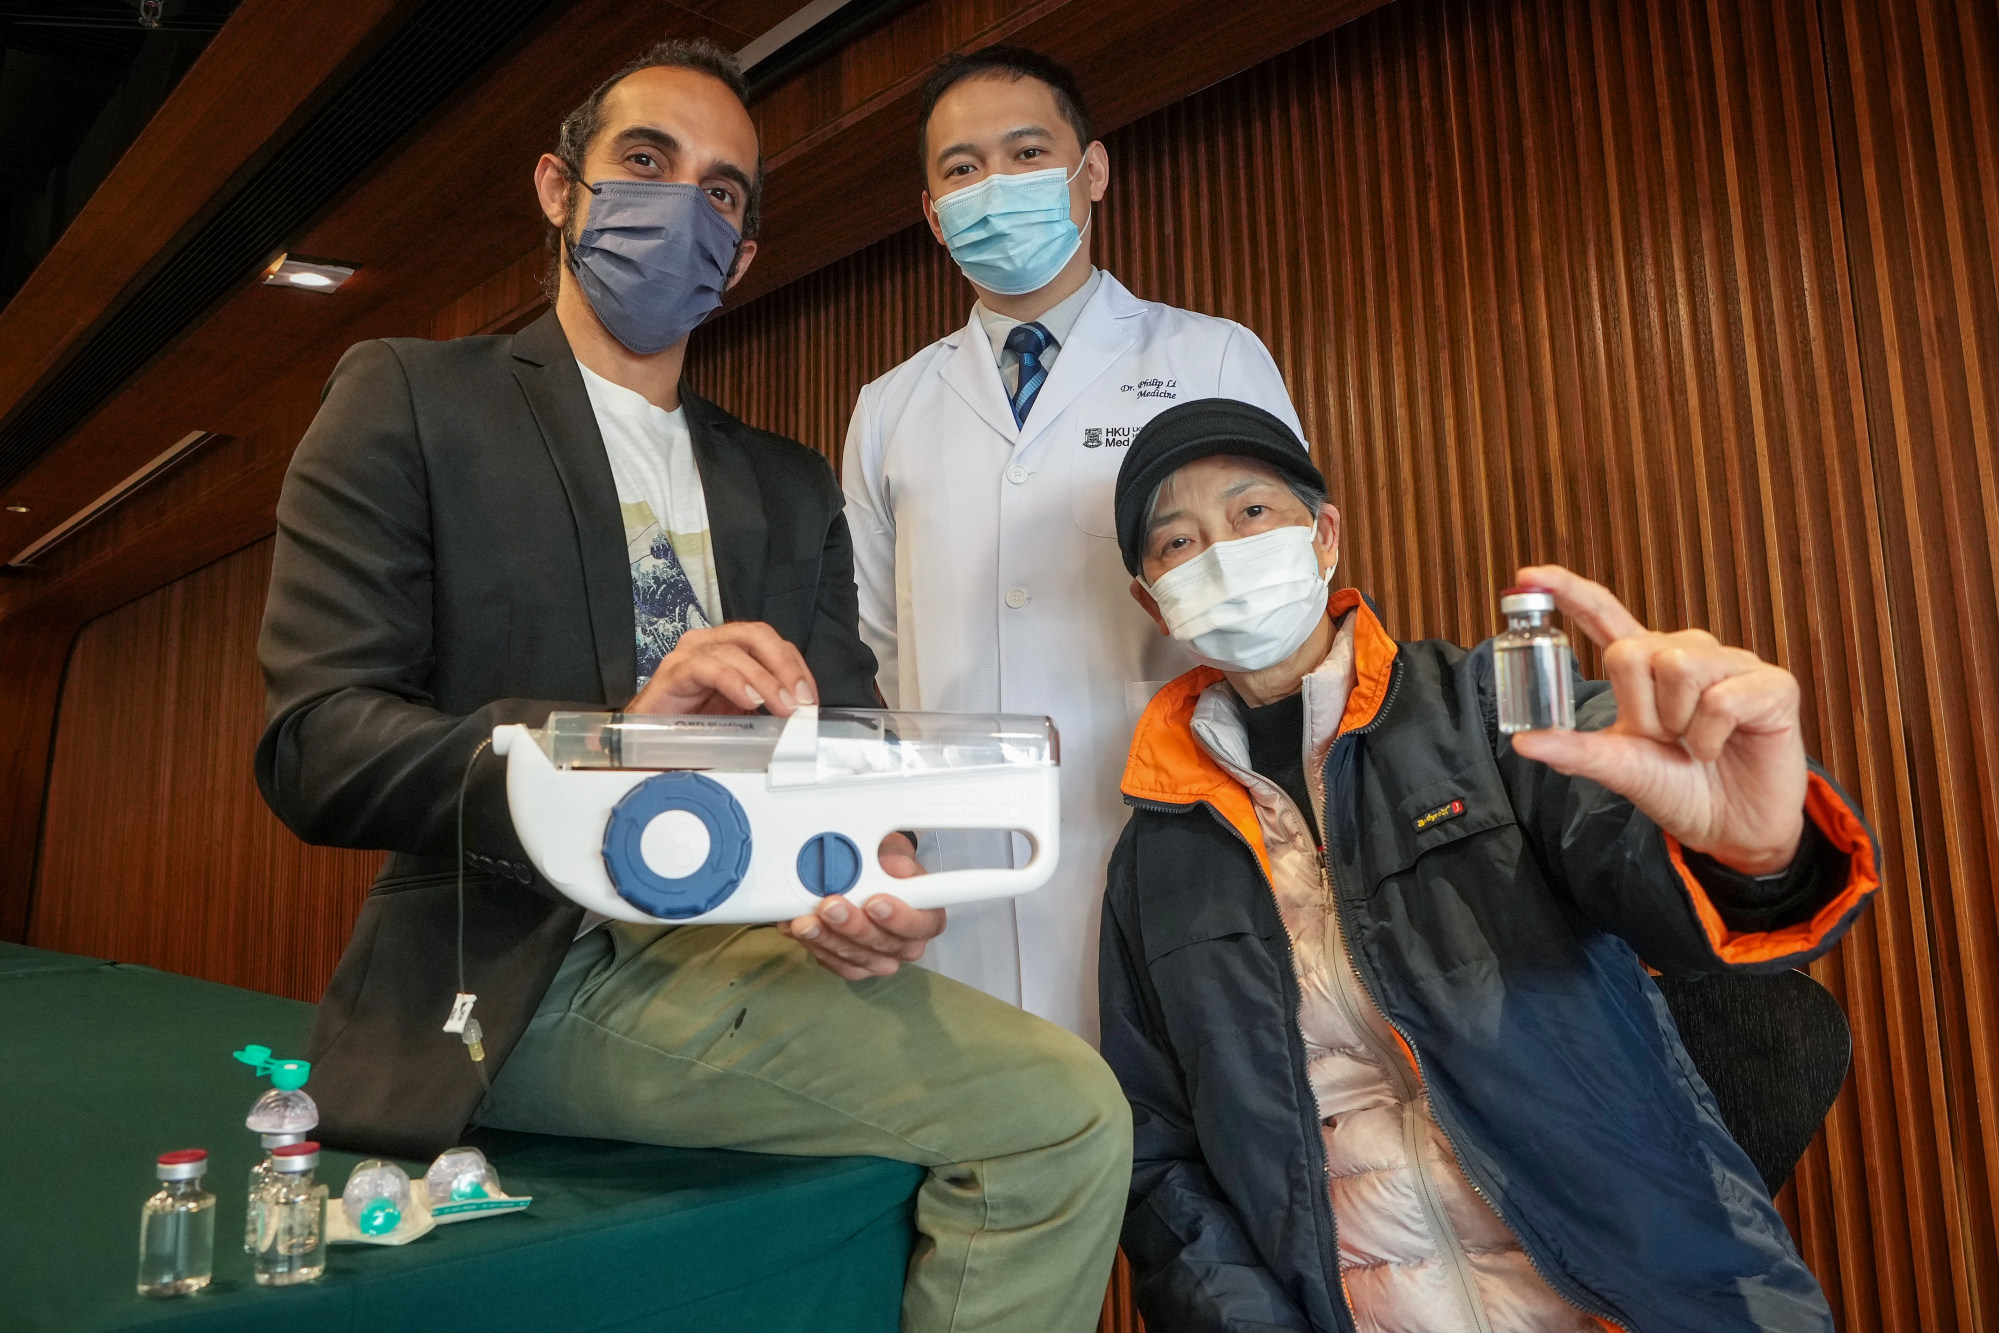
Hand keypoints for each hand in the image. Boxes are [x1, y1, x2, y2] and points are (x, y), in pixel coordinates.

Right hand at [627, 622, 816, 715]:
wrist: (647, 742)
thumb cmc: (693, 727)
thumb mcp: (740, 717)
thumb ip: (767, 709)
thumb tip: (802, 717)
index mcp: (731, 649)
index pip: (773, 644)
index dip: (796, 667)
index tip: (810, 699)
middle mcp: (711, 644)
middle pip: (757, 635)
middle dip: (786, 666)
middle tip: (801, 700)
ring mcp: (690, 654)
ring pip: (736, 651)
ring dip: (765, 680)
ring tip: (782, 706)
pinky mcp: (674, 672)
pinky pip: (706, 667)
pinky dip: (733, 681)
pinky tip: (750, 700)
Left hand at [778, 833, 945, 979]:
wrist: (868, 873)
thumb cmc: (885, 864)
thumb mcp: (893, 852)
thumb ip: (895, 859)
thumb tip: (891, 864)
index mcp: (926, 918)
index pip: (920, 925)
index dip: (898, 917)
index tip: (874, 902)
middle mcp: (905, 945)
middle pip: (883, 945)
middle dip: (852, 926)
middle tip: (830, 905)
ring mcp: (878, 959)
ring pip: (854, 958)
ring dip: (827, 939)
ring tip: (806, 921)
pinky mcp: (850, 964)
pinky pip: (832, 962)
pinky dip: (813, 945)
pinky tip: (798, 929)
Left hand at [1506, 565, 1806, 875]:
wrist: (1732, 829)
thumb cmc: (1678, 788)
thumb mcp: (1620, 768)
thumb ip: (1575, 750)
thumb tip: (1522, 741)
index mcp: (1647, 664)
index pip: (1604, 615)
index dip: (1569, 592)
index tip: (1527, 575)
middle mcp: (1687, 651)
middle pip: (1632, 650)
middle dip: (1640, 709)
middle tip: (1665, 740)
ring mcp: (1732, 662)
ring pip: (1678, 666)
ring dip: (1678, 723)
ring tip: (1695, 744)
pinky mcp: (1773, 684)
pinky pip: (1721, 700)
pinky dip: (1710, 738)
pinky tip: (1721, 748)